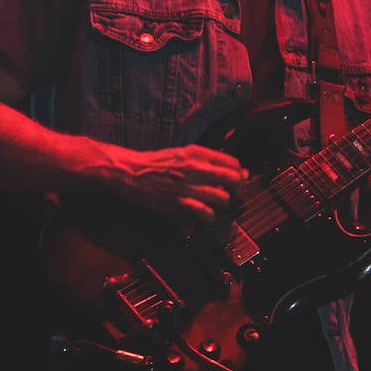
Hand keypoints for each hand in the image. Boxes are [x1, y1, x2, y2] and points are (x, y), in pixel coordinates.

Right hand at [112, 143, 247, 224]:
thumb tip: (239, 170)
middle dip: (236, 191)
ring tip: (213, 206)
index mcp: (198, 154)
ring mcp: (188, 185)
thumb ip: (210, 162)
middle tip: (229, 196)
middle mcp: (196, 168)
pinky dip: (209, 217)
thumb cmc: (157, 164)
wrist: (131, 172)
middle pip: (234, 179)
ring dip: (222, 205)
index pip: (234, 163)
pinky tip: (203, 215)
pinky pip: (206, 212)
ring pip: (223, 198)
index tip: (234, 183)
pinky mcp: (179, 202)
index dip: (239, 176)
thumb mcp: (184, 154)